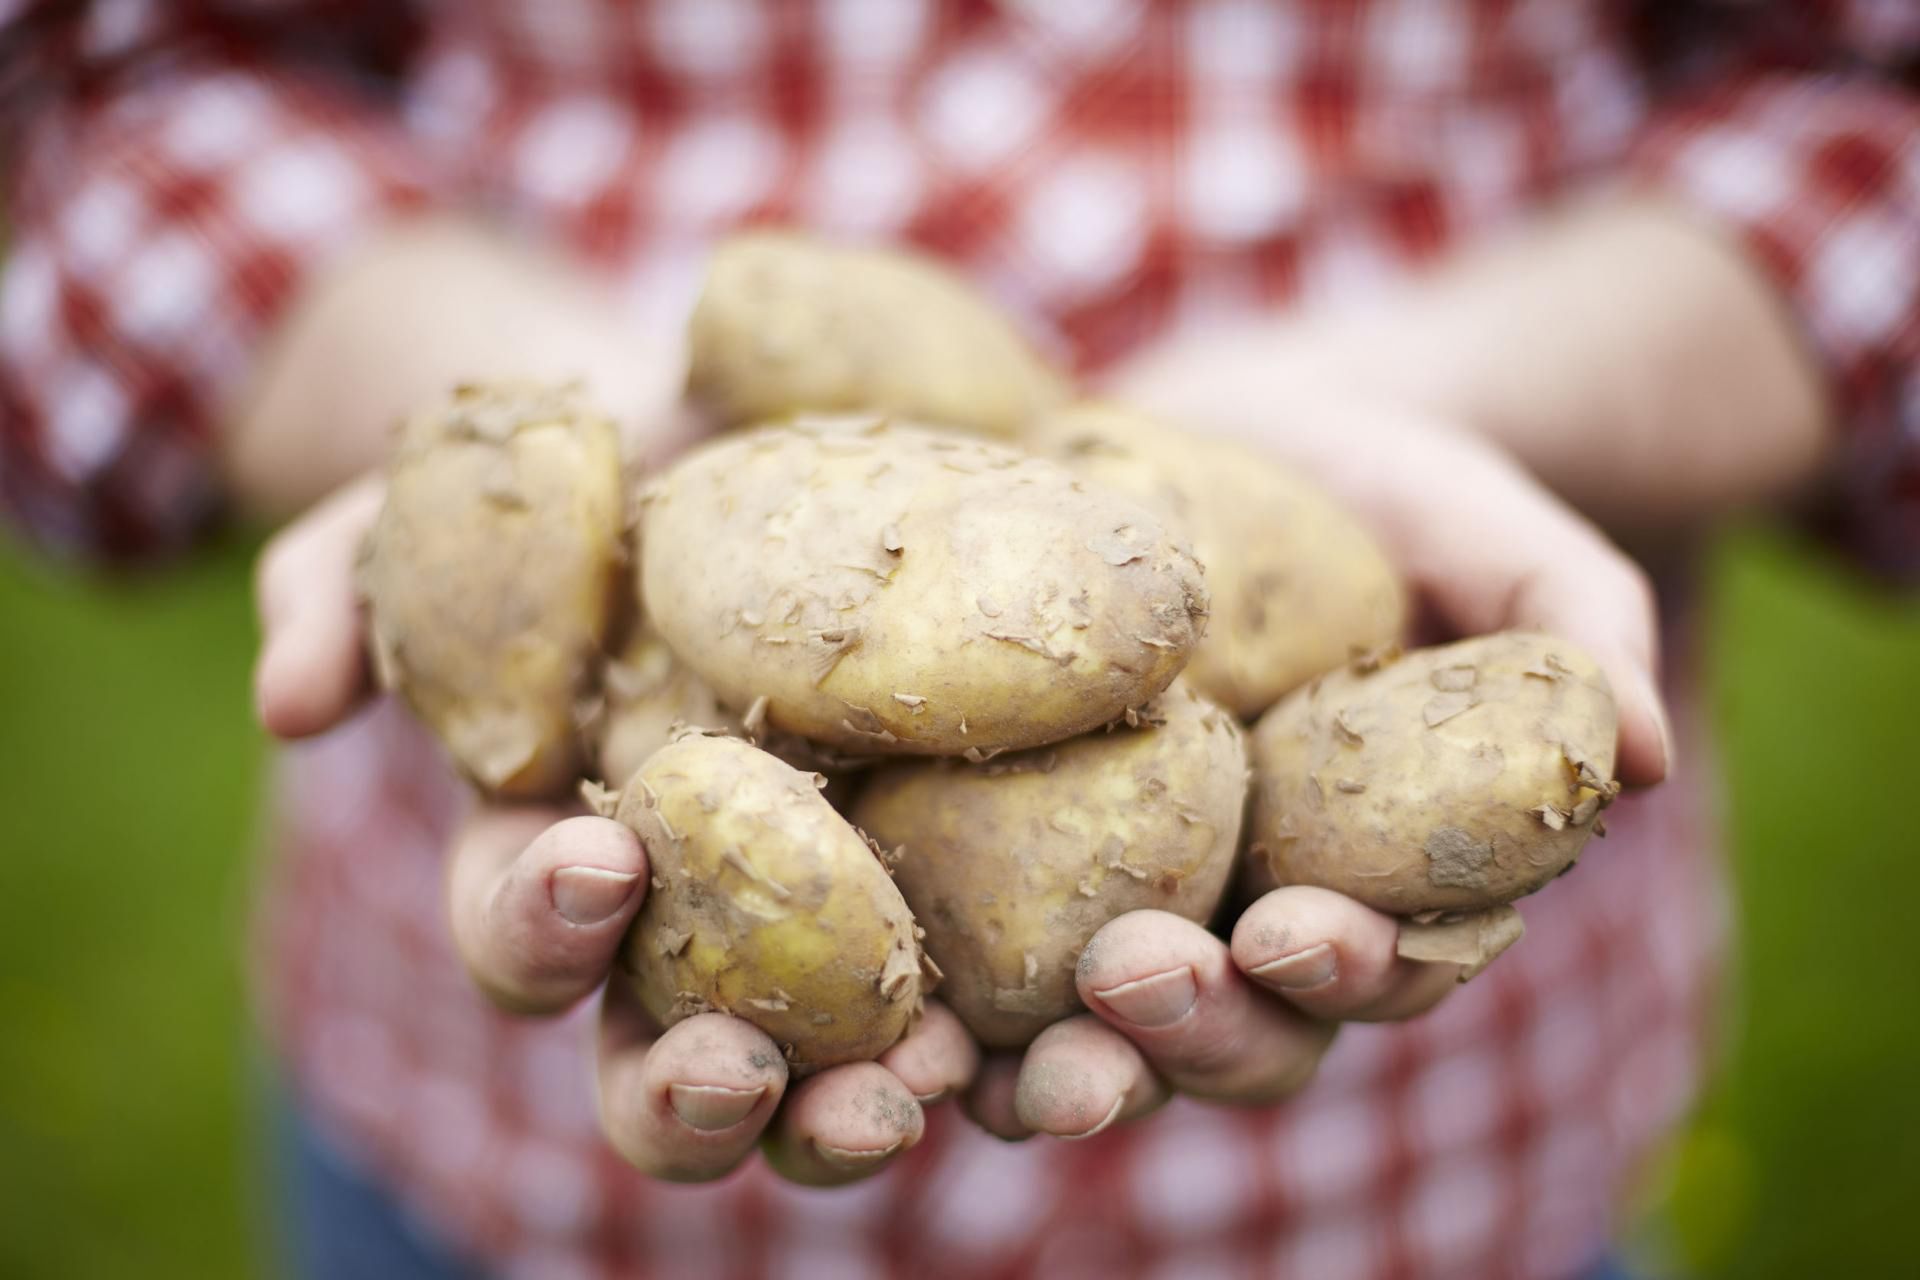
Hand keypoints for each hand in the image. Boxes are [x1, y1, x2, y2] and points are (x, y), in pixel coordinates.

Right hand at [253, 477, 979, 1184]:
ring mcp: (831, 929)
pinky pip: (994, 997)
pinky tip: (1073, 1031)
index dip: (541, 922)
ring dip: (854, 1111)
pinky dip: (1023, 1034)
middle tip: (739, 1071)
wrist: (758, 427)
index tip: (597, 861)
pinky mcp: (964, 892)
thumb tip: (287, 701)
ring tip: (914, 1097)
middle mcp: (696, 929)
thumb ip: (355, 581)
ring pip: (829, 1074)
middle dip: (692, 1093)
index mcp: (569, 855)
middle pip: (669, 1065)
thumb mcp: (459, 501)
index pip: (529, 931)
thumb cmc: (592, 479)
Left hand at [969, 380, 1670, 1139]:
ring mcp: (1119, 906)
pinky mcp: (995, 861)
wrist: (1218, 431)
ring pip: (1091, 1035)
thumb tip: (1646, 752)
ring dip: (1046, 1064)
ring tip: (988, 1060)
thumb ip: (1572, 624)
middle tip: (1136, 980)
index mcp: (1377, 877)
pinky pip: (959, 962)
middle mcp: (1249, 921)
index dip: (1352, 969)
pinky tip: (877, 1013)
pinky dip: (921, 1006)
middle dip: (1191, 1030)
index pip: (1384, 965)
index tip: (1299, 930)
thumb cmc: (1377, 486)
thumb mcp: (1486, 527)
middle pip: (1234, 1032)